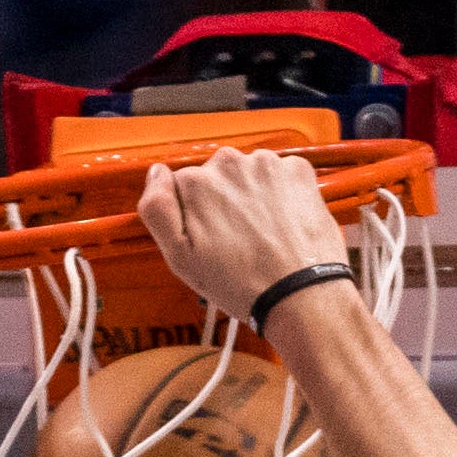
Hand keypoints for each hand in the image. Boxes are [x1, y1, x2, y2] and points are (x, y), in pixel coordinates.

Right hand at [138, 148, 353, 323]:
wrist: (300, 293)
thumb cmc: (240, 283)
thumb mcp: (179, 257)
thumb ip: (157, 210)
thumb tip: (156, 173)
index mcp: (195, 182)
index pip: (182, 187)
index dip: (192, 216)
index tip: (206, 240)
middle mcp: (229, 162)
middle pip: (216, 177)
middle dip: (221, 203)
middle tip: (234, 242)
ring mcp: (267, 164)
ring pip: (247, 175)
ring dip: (250, 197)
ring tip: (260, 235)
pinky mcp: (297, 170)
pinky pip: (279, 176)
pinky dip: (280, 194)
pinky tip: (281, 224)